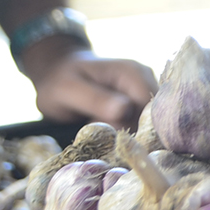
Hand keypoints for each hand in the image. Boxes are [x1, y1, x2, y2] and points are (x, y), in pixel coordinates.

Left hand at [21, 37, 156, 128]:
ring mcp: (143, 90)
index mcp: (132, 72)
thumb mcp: (69, 90)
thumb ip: (96, 100)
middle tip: (100, 134)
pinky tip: (107, 129)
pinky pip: (139, 122)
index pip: (149, 107)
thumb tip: (124, 111)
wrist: (58, 73)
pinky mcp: (138, 102)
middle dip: (128, 131)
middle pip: (151, 116)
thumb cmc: (60, 81)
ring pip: (146, 122)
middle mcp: (145, 79)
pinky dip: (124, 131)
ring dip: (125, 132)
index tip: (109, 137)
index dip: (133, 126)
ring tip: (100, 129)